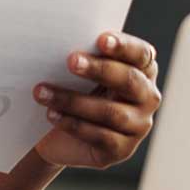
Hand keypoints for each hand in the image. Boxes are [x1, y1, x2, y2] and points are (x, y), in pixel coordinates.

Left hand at [31, 31, 160, 169]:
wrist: (55, 133)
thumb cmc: (71, 89)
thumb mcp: (78, 71)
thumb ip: (82, 56)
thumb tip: (61, 40)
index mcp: (142, 70)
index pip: (141, 54)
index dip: (124, 46)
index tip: (100, 39)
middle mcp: (147, 97)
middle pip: (129, 81)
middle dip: (99, 69)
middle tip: (70, 60)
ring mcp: (138, 126)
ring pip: (111, 112)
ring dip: (73, 100)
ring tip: (42, 92)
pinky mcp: (122, 150)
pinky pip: (101, 137)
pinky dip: (73, 124)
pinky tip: (52, 115)